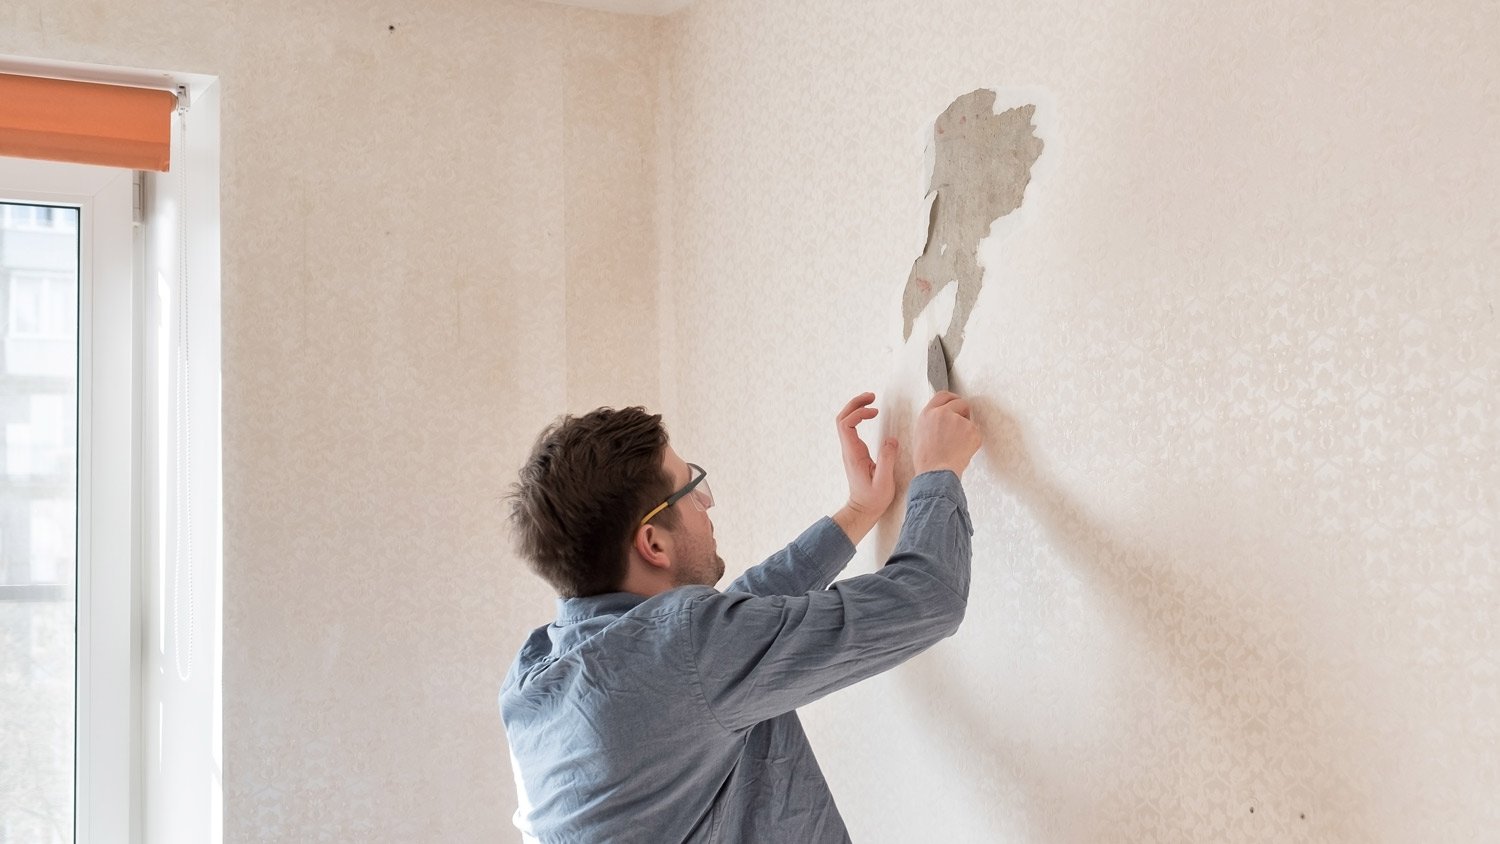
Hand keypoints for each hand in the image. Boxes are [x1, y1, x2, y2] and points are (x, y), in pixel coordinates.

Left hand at [836, 392, 897, 520]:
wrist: (863, 510)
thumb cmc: (873, 499)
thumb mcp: (884, 481)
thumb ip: (887, 460)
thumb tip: (890, 441)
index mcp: (853, 454)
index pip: (846, 424)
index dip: (859, 413)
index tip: (875, 412)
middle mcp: (849, 450)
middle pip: (842, 418)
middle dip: (855, 404)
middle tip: (871, 396)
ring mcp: (850, 450)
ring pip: (845, 422)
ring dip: (856, 409)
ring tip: (871, 402)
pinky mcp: (855, 452)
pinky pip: (851, 428)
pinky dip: (859, 417)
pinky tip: (871, 415)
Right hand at [913, 391, 981, 476]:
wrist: (936, 472)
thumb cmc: (927, 460)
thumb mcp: (921, 434)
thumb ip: (932, 421)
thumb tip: (943, 419)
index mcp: (928, 413)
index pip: (943, 396)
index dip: (951, 399)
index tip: (956, 403)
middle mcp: (943, 413)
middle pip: (959, 402)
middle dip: (963, 411)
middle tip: (963, 424)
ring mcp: (958, 420)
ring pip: (969, 420)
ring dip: (967, 429)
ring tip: (957, 446)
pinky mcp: (972, 430)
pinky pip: (976, 433)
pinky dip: (973, 442)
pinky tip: (962, 451)